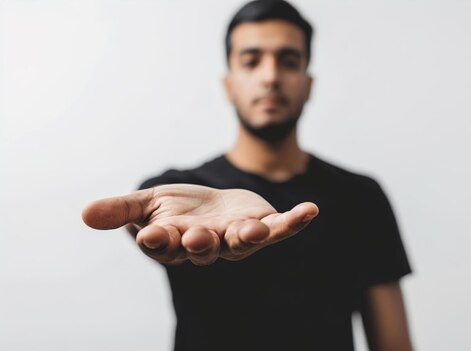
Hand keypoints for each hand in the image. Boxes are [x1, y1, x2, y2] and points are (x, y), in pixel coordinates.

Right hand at [82, 184, 318, 264]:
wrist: (214, 204)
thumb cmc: (180, 208)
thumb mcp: (148, 204)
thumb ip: (121, 211)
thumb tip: (84, 214)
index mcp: (176, 242)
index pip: (164, 246)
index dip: (158, 242)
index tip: (148, 235)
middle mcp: (207, 246)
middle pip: (203, 248)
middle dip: (200, 242)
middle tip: (195, 236)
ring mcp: (237, 239)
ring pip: (241, 243)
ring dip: (247, 238)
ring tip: (253, 231)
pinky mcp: (263, 227)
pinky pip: (281, 228)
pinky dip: (296, 221)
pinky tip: (310, 210)